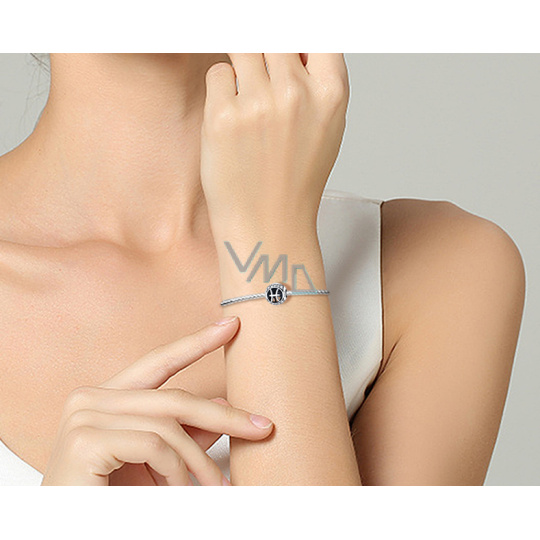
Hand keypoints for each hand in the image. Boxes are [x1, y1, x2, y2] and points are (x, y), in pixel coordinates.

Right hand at [41, 316, 273, 485]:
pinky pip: (154, 445)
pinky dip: (175, 472)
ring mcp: (84, 416)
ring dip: (198, 463)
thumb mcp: (155, 463)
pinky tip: (177, 493)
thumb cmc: (108, 500)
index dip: (197, 342)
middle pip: (174, 397)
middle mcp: (90, 398)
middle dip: (223, 416)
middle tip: (262, 427)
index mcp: (105, 397)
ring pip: (168, 425)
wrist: (68, 533)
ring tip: (213, 488)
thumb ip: (185, 435)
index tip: (231, 326)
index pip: (159, 362)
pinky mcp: (85, 440)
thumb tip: (226, 411)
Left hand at [200, 53, 349, 242]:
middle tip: (260, 79)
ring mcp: (259, 104)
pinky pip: (218, 73)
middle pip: (274, 35)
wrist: (269, 224)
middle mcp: (296, 94)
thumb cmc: (295, 182)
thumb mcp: (326, 129)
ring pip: (242, 48)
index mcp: (331, 94)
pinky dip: (221, 90)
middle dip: (266, 53)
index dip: (297, 41)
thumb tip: (297, 45)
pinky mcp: (223, 116)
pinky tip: (232, 120)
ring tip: (247, 102)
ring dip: (242, 68)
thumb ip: (317, 83)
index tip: (284, 51)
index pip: (314, 34)